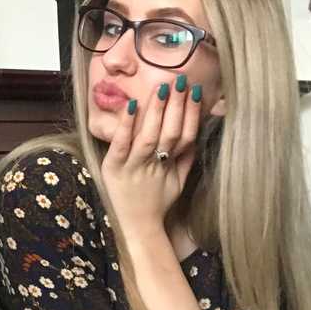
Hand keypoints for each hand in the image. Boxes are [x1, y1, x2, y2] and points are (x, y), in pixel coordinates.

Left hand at [101, 75, 201, 236]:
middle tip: (179, 81)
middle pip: (169, 133)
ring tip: (161, 89)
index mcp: (171, 166)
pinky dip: (127, 125)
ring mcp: (133, 167)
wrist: (136, 228)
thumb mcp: (177, 183)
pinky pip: (121, 144)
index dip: (192, 114)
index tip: (195, 92)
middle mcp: (154, 165)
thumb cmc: (156, 203)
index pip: (186, 136)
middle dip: (175, 106)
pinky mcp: (113, 168)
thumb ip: (187, 159)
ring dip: (156, 111)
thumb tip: (197, 132)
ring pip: (148, 136)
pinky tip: (132, 105)